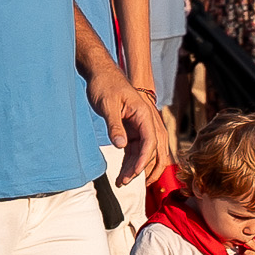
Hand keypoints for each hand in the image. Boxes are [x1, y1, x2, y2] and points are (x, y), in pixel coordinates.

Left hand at [93, 60, 172, 187]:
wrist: (100, 73)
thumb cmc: (105, 84)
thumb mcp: (107, 104)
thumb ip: (114, 125)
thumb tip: (121, 146)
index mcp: (145, 114)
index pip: (151, 141)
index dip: (143, 159)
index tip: (134, 173)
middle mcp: (146, 122)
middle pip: (153, 150)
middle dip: (142, 169)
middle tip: (127, 182)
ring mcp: (140, 127)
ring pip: (143, 153)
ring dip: (135, 168)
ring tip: (121, 182)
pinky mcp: (131, 130)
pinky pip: (134, 150)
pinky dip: (129, 162)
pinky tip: (122, 173)